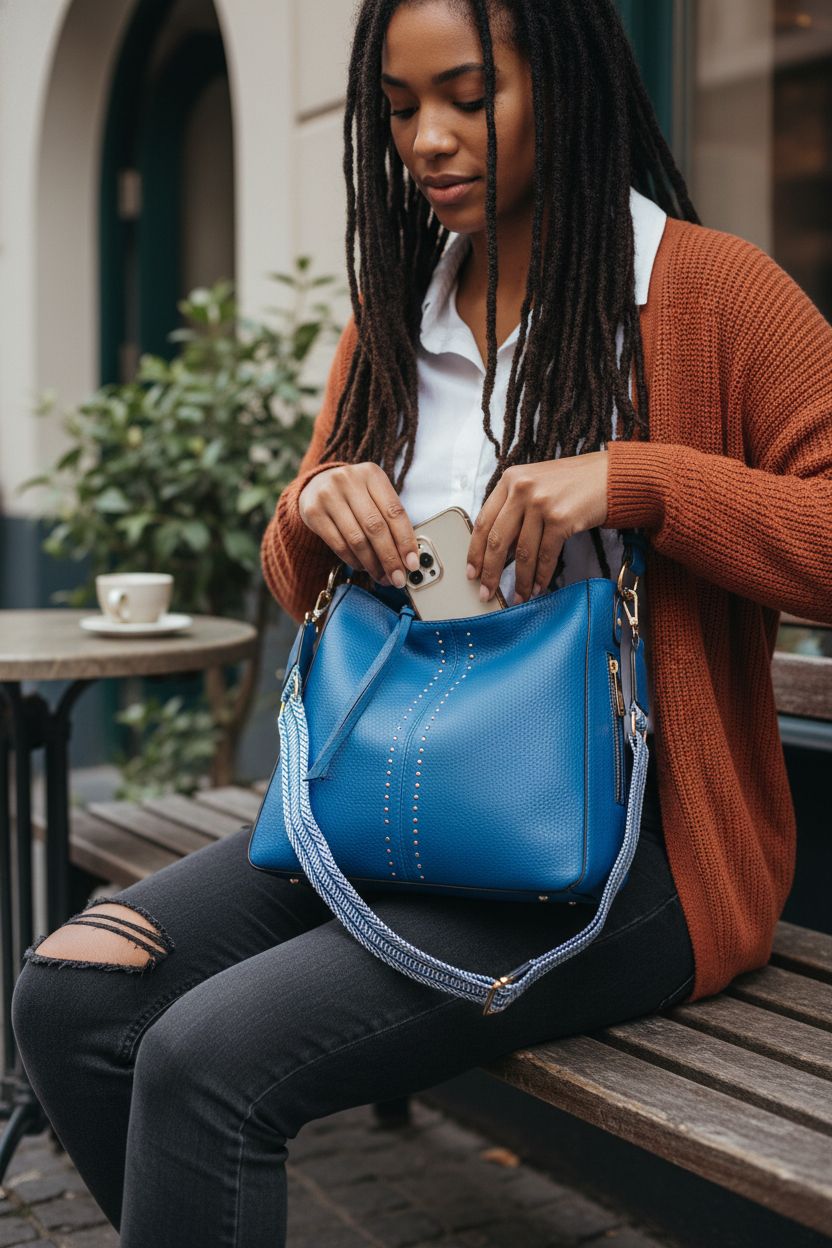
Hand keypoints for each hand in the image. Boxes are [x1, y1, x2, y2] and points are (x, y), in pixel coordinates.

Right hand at [298, 463, 419, 586]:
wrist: (316, 486)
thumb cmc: (354, 495)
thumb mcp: (374, 495)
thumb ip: (390, 520)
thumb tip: (408, 557)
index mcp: (372, 474)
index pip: (394, 512)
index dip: (406, 541)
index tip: (413, 563)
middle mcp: (349, 480)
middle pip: (375, 527)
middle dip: (390, 558)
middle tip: (398, 578)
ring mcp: (328, 495)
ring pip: (357, 539)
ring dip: (373, 564)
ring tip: (382, 577)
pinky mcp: (313, 512)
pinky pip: (339, 545)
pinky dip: (354, 561)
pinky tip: (363, 567)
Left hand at [465, 451, 609, 602]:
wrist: (610, 476)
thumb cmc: (573, 482)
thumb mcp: (536, 484)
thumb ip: (515, 508)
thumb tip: (498, 551)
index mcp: (510, 479)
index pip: (483, 521)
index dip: (475, 551)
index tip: (472, 572)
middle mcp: (522, 489)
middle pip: (498, 540)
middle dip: (491, 572)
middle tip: (487, 592)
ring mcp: (541, 503)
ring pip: (522, 553)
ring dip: (520, 580)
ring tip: (518, 596)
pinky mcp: (561, 518)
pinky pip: (546, 556)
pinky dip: (541, 576)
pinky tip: (539, 587)